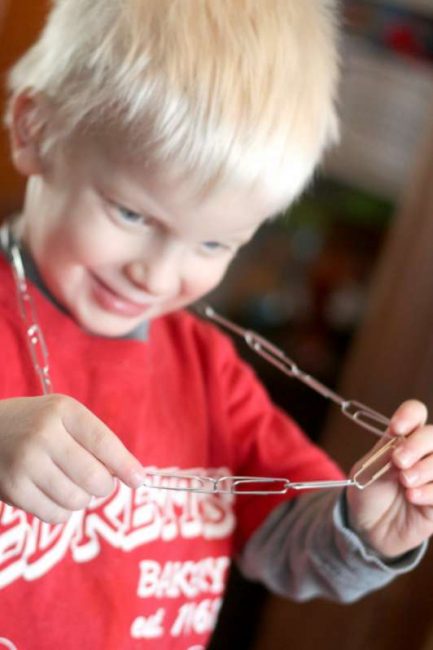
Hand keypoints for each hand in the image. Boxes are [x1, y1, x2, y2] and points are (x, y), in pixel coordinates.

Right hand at [0, 394, 145, 522]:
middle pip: (94, 477)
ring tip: (69, 484)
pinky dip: (62, 511)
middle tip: (97, 481)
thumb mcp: (62, 417)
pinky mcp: (13, 489)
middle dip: (103, 486)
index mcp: (62, 411)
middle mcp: (43, 434)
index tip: (139, 480)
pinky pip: (55, 515)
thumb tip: (131, 476)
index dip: (125, 465)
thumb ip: (94, 440)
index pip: (103, 442)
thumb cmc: (34, 425)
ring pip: (76, 500)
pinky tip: (52, 495)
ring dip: (82, 499)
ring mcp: (26, 462)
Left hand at [346, 399, 432, 558]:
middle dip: (418, 445)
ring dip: (425, 469)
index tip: (395, 429)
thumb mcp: (368, 469)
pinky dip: (430, 492)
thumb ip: (386, 454)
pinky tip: (413, 498)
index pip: (416, 413)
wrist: (368, 528)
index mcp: (403, 438)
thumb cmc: (368, 493)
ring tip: (405, 482)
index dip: (409, 415)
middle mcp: (423, 453)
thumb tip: (403, 441)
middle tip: (399, 461)